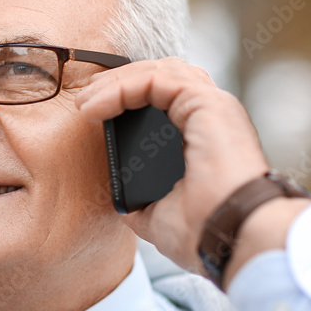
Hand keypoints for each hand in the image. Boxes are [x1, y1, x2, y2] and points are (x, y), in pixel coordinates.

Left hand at [75, 57, 272, 273]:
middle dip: (118, 82)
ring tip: (86, 103)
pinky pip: (156, 79)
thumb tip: (123, 199)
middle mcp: (212, 116)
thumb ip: (142, 198)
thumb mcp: (159, 214)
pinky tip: (96, 107)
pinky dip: (122, 87)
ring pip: (159, 70)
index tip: (91, 112)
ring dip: (116, 82)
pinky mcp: (207, 103)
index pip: (165, 96)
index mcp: (204, 136)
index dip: (127, 94)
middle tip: (83, 100)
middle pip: (161, 75)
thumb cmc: (202, 233)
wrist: (226, 240)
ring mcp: (213, 106)